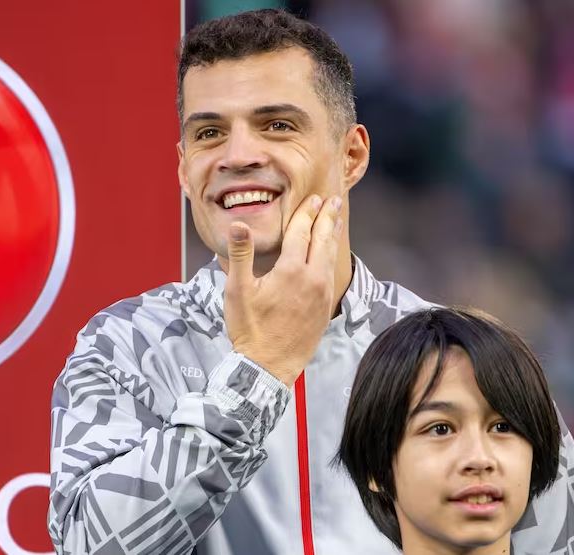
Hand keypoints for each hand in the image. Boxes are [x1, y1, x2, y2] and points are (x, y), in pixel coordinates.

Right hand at [224, 194, 342, 386]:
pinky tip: (329, 257)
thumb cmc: (249, 329)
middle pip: (323, 240)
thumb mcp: (238, 291)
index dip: (306, 213)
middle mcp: (313, 279)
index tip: (312, 198)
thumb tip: (238, 224)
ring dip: (333, 236)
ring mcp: (322, 294)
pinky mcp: (325, 308)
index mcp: (292, 270)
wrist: (268, 366)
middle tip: (331, 201)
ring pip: (331, 257)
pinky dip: (332, 258)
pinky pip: (332, 275)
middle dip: (327, 218)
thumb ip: (240, 255)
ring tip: (336, 221)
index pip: (302, 232)